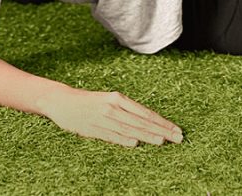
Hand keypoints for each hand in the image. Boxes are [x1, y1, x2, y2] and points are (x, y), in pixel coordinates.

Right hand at [43, 87, 183, 146]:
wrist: (62, 100)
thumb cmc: (89, 103)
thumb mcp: (109, 102)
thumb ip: (126, 113)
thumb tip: (145, 126)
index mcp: (119, 99)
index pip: (146, 113)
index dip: (162, 122)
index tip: (177, 130)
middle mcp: (114, 106)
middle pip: (142, 121)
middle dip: (162, 130)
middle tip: (178, 137)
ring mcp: (103, 117)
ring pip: (130, 128)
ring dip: (147, 135)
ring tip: (163, 140)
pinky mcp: (92, 128)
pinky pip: (110, 135)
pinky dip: (122, 139)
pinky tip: (134, 143)